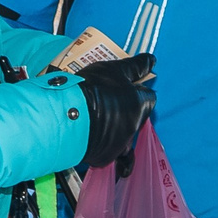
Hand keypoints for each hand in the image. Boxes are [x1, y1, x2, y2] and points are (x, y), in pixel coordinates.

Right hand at [76, 53, 155, 169]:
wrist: (66, 117)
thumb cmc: (91, 88)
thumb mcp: (113, 70)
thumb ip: (134, 67)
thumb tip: (152, 60)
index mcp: (140, 104)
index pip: (149, 97)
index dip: (138, 91)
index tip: (128, 88)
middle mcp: (134, 125)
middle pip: (137, 117)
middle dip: (127, 111)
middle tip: (109, 103)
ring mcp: (120, 143)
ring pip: (124, 137)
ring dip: (116, 130)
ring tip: (99, 123)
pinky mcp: (105, 157)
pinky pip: (111, 155)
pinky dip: (108, 152)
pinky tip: (101, 149)